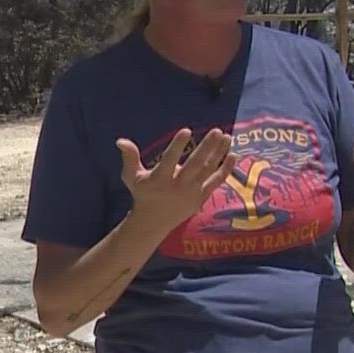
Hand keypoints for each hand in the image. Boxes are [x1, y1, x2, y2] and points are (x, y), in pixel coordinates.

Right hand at [116, 128, 236, 230]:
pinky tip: (232, 154)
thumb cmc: (143, 194)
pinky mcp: (201, 197)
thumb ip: (129, 158)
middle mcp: (178, 186)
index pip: (170, 160)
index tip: (186, 130)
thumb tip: (120, 140)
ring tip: (226, 136)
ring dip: (219, 153)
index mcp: (160, 179)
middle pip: (195, 165)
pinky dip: (225, 169)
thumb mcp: (131, 177)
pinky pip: (216, 181)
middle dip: (207, 148)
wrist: (155, 222)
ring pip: (208, 171)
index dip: (177, 146)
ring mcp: (192, 192)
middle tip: (216, 131)